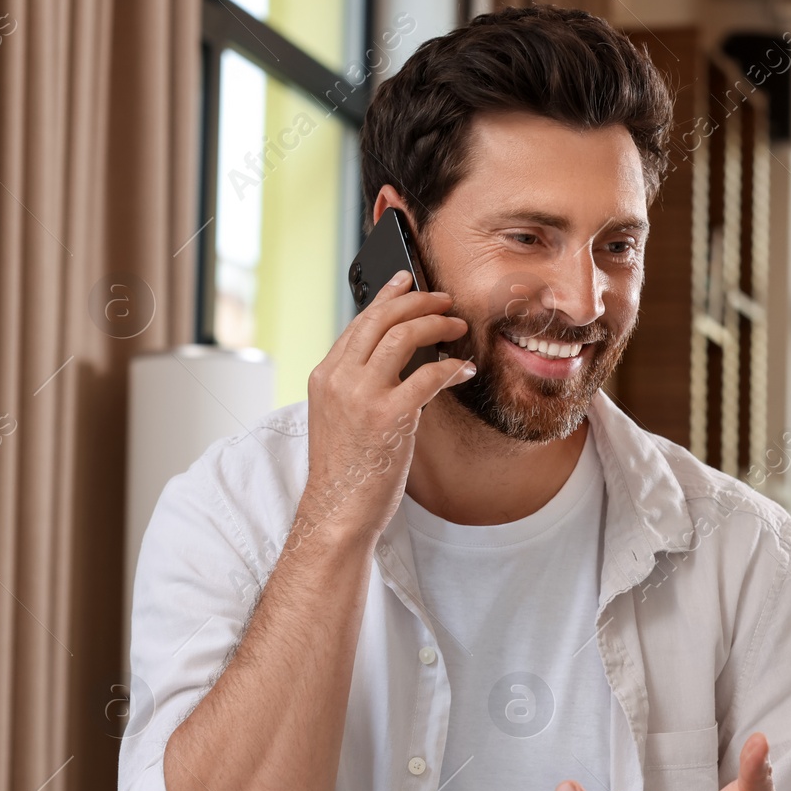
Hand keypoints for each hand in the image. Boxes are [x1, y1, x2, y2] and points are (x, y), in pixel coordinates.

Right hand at [296, 271, 472, 548]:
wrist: (337, 510)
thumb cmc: (346, 471)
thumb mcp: (340, 417)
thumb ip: (359, 385)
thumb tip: (401, 359)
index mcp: (324, 376)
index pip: (358, 322)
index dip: (388, 297)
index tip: (408, 280)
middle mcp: (339, 379)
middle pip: (381, 319)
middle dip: (418, 301)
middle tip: (445, 299)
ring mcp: (362, 396)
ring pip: (402, 336)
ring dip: (437, 325)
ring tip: (458, 326)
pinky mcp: (389, 416)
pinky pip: (429, 375)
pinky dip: (452, 367)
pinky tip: (465, 368)